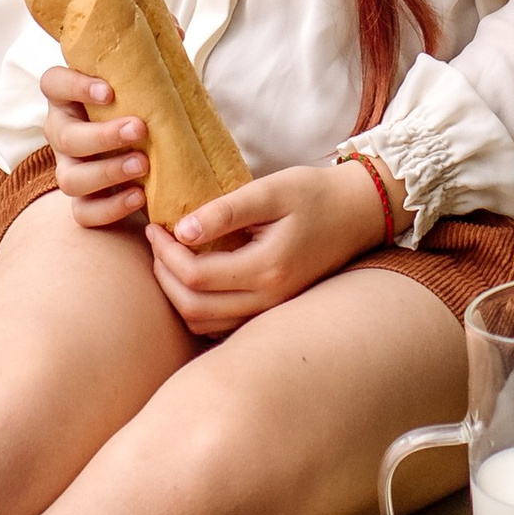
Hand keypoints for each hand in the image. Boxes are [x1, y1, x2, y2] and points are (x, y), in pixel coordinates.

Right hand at [42, 66, 149, 228]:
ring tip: (143, 165)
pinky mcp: (84, 205)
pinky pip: (84, 213)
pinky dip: (110, 208)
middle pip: (62, 136)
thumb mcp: (149, 80)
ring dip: (106, 172)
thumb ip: (156, 52)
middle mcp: (62, 134)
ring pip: (69, 179)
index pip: (53, 83)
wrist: (153, 158)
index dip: (74, 86)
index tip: (109, 90)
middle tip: (139, 128)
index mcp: (70, 98)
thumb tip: (174, 31)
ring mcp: (70, 170)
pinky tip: (139, 197)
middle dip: (100, 135)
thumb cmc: (142, 108)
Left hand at [146, 159, 392, 336]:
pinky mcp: (272, 310)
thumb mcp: (271, 190)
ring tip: (170, 257)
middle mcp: (269, 299)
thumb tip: (182, 229)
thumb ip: (226, 210)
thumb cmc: (315, 194)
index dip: (165, 254)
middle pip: (194, 309)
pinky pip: (222, 324)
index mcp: (267, 269)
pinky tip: (194, 274)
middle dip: (164, 276)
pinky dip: (198, 305)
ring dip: (178, 295)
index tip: (155, 226)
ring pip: (205, 323)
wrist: (358, 212)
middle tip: (156, 243)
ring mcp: (272, 310)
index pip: (196, 276)